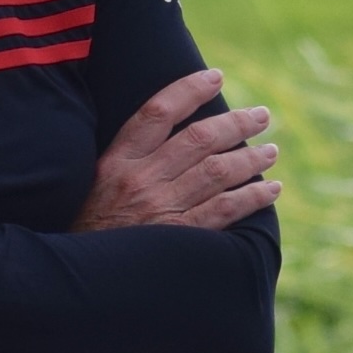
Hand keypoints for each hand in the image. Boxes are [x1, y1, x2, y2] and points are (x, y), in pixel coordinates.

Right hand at [71, 69, 278, 232]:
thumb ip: (126, 158)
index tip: (215, 76)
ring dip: (252, 158)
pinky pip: (225, 209)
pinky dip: (253, 197)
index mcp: (117, 160)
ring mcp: (162, 208)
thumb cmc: (88, 226)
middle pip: (199, 138)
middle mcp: (141, 179)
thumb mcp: (94, 183)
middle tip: (261, 115)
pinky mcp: (180, 236)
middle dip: (236, 123)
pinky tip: (271, 190)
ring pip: (219, 171)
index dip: (190, 89)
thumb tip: (166, 130)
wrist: (81, 277)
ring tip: (271, 150)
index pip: (158, 111)